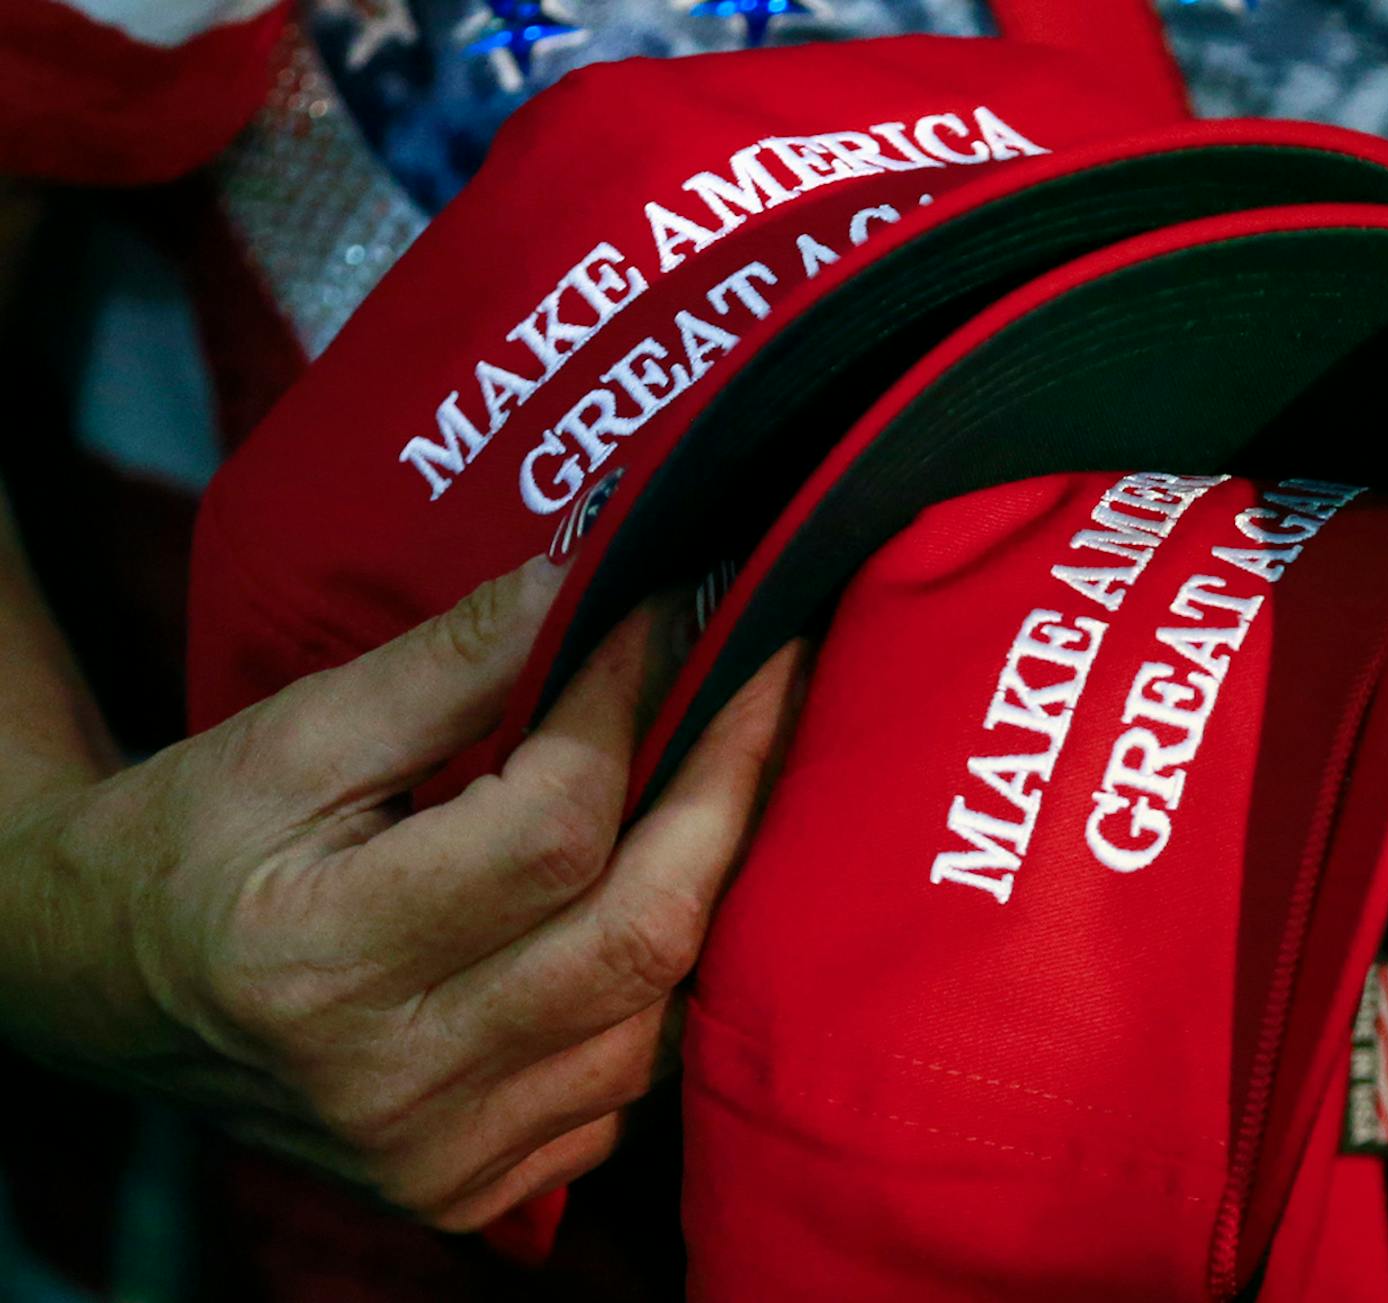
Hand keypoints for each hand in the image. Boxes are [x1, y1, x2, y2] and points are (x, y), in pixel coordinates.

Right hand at [1, 557, 801, 1228]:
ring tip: (732, 766)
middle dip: (730, 782)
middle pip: (640, 932)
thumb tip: (596, 574)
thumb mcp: (294, 734)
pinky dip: (663, 982)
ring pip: (658, 1013)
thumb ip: (450, 665)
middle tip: (773, 670)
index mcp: (319, 960)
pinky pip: (628, 1083)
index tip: (674, 604)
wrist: (103, 990)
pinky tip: (665, 889)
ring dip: (712, 880)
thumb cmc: (195, 842)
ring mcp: (443, 1155)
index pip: (550, 827)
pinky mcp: (476, 1189)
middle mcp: (392, 1083)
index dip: (628, 704)